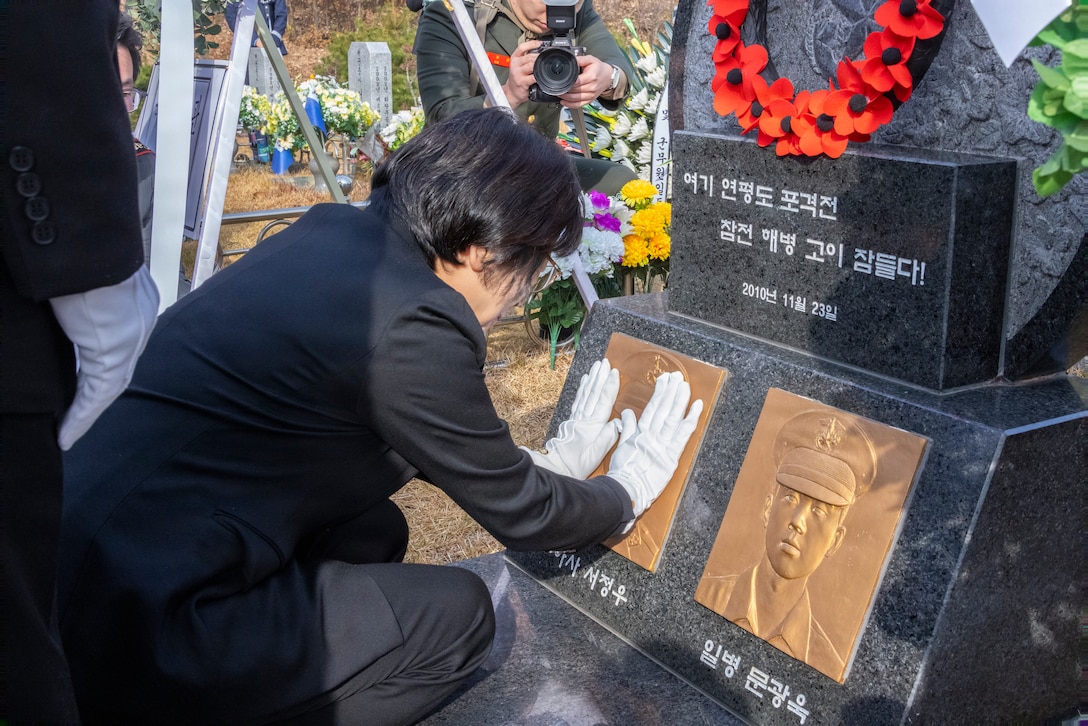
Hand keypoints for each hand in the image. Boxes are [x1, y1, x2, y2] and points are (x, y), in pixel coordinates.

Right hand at [49, 266, 158, 449]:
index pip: (113, 340)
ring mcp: (128, 339)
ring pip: (107, 386)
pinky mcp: (112, 355)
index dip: (95, 362)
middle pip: (113, 367)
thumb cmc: (76, 252)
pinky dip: (81, 416)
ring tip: (66, 431)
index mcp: (130, 300)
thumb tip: (46, 295)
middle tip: (70, 415)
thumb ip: (70, 292)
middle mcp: (136, 322)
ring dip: (86, 410)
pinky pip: (97, 396)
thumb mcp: (74, 275)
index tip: (77, 379)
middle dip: (92, 392)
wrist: (89, 251)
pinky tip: (66, 435)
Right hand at [503, 40, 541, 107]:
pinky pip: (533, 77)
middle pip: (530, 56)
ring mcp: (518, 73)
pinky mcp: (522, 82)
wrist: (511, 92)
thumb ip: (526, 58)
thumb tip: (540, 51)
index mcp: (515, 58)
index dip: (532, 44)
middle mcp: (515, 65)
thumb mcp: (518, 65)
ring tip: (544, 66)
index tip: (540, 43)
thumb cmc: (517, 78)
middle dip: (540, 56)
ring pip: (532, 65)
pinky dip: (539, 76)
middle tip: (546, 57)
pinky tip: (542, 76)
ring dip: (540, 65)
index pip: (522, 47)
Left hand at [522, 357, 620, 478]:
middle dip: (600, 376)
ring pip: (585, 394)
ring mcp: (577, 418)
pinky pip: (578, 400)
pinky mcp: (572, 421)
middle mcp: (584, 419)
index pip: (603, 401)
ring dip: (592, 379)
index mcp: (593, 426)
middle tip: (604, 362)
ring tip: (596, 367)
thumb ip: (608, 437)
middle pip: (593, 393)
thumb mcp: (596, 455)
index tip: (614, 372)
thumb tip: (619, 421)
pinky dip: (582, 389)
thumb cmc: (578, 464)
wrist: (557, 467)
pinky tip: (584, 381)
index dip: (610, 386)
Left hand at [559, 54, 612, 108]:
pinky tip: (564, 102)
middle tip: (557, 88)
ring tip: (559, 94)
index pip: (576, 82)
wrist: (608, 77)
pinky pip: (579, 105)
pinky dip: (570, 105)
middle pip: (575, 91)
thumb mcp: (591, 59)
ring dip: (566, 98)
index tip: (561, 81)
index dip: (568, 83)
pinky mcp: (590, 100)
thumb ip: (581, 59)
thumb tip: (572, 59)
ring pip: (576, 99)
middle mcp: (592, 87)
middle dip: (565, 90)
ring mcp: (591, 95)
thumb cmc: (599, 68)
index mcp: (591, 77)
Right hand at [606, 371, 702, 516]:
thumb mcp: (621, 447)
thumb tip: (627, 413)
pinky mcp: (672, 456)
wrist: (626, 490)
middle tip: (678, 377)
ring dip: (680, 400)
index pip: (652, 408)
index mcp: (640, 433)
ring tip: (685, 386)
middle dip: (671, 392)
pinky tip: (697, 407)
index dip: (660, 393)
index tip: (664, 380)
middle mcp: (652, 436)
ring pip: (673, 418)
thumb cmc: (622, 471)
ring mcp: (663, 445)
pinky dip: (691, 420)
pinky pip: (683, 435)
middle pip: (664, 410)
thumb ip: (627, 428)